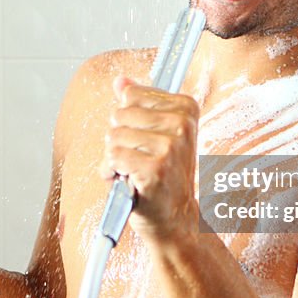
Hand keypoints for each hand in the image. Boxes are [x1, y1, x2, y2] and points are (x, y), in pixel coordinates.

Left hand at [98, 76, 199, 241]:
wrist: (174, 217)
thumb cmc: (163, 173)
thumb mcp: (155, 132)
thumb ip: (138, 103)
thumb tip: (121, 81)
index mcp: (186, 108)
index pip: (132, 94)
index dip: (128, 118)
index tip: (144, 136)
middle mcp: (182, 124)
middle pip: (120, 113)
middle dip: (119, 137)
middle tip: (137, 157)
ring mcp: (170, 147)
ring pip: (114, 136)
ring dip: (114, 156)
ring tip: (132, 170)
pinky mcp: (155, 168)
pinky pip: (113, 157)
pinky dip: (111, 172)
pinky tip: (126, 180)